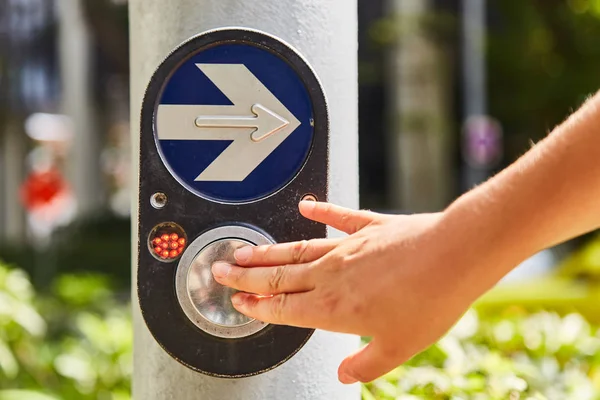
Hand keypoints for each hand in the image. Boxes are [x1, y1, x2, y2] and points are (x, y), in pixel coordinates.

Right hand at [211, 201, 488, 383]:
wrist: (455, 256)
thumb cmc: (429, 302)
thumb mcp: (398, 347)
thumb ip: (365, 364)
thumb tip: (343, 375)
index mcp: (334, 308)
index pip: (283, 308)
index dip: (257, 306)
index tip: (237, 302)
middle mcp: (333, 275)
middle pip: (278, 276)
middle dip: (245, 276)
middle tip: (219, 270)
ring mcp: (348, 248)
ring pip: (297, 250)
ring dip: (267, 251)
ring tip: (243, 250)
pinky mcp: (370, 226)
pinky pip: (339, 217)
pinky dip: (321, 210)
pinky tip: (306, 206)